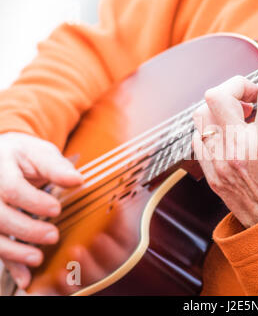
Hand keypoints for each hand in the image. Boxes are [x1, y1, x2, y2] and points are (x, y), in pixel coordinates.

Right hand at [0, 132, 82, 288]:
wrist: (2, 157)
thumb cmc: (24, 156)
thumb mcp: (40, 152)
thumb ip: (56, 167)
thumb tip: (77, 180)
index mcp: (0, 169)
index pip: (11, 188)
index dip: (33, 201)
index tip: (56, 209)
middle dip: (26, 229)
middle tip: (53, 236)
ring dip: (14, 251)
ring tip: (38, 258)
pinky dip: (10, 263)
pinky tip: (25, 277)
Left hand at [192, 53, 257, 227]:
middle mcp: (240, 150)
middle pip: (218, 95)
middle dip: (238, 85)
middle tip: (255, 96)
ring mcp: (221, 162)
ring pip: (201, 114)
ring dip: (220, 106)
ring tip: (241, 114)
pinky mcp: (211, 173)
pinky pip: (198, 138)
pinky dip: (211, 128)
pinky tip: (229, 133)